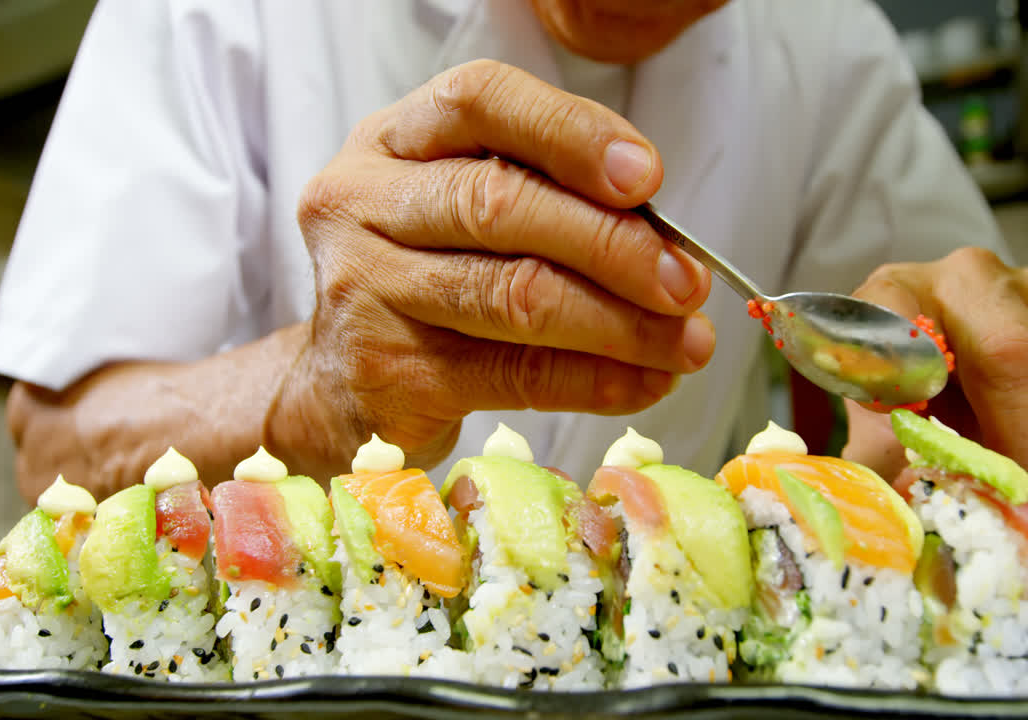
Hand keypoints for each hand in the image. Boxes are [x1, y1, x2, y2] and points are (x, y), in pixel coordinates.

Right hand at [268, 60, 714, 472]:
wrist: (340, 390)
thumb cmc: (429, 282)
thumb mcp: (467, 216)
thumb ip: (548, 200)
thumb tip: (667, 243)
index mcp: (392, 141)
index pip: (481, 102)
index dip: (570, 133)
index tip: (647, 177)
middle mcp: (361, 202)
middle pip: (499, 203)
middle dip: (613, 244)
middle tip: (687, 283)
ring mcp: (363, 289)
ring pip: (513, 295)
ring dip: (619, 323)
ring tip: (685, 343)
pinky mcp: (386, 372)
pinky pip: (513, 373)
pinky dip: (593, 381)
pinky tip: (643, 382)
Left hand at [841, 248, 1027, 503]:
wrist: (968, 371)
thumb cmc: (923, 409)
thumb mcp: (886, 437)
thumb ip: (889, 463)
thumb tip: (917, 508)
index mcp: (896, 301)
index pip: (896, 331)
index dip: (902, 381)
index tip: (907, 428)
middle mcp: (972, 277)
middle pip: (1016, 360)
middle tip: (1027, 497)